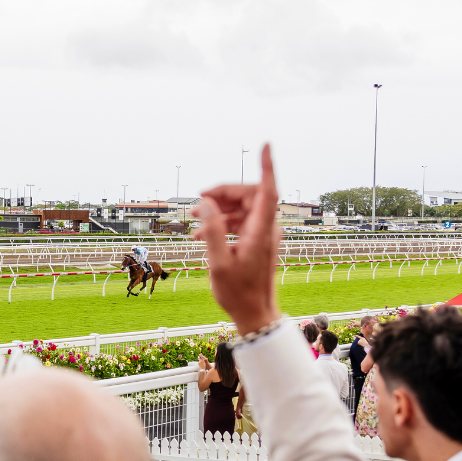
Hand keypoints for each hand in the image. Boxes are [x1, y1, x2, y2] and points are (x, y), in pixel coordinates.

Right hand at [195, 144, 280, 333]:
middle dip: (223, 192)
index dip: (267, 166)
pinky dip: (222, 223)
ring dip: (218, 210)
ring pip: (243, 208)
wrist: (255, 315)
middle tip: (199, 199)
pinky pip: (241, 222)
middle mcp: (266, 229)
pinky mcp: (258, 242)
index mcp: (262, 231)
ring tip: (194, 220)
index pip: (267, 190)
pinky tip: (201, 234)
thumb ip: (213, 230)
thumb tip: (207, 203)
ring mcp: (263, 235)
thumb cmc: (238, 293)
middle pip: (249, 195)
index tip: (266, 145)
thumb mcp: (219, 262)